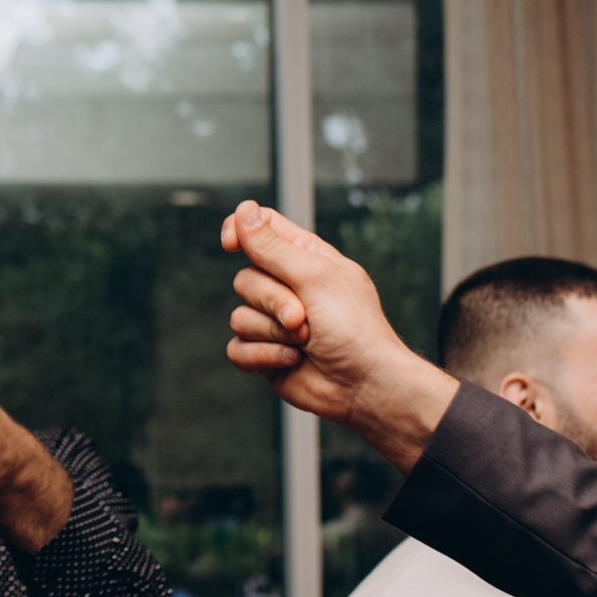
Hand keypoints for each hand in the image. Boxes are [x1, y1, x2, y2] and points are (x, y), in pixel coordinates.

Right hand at [222, 200, 457, 469]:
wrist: (364, 385)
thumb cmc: (355, 328)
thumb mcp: (315, 276)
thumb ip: (272, 246)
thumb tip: (243, 210)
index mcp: (305, 259)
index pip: (260, 229)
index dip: (240, 230)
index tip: (232, 242)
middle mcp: (287, 288)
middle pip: (245, 279)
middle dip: (272, 301)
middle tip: (304, 316)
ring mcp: (274, 323)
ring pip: (239, 316)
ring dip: (273, 333)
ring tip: (305, 342)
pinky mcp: (265, 354)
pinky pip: (237, 348)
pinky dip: (263, 356)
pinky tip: (292, 360)